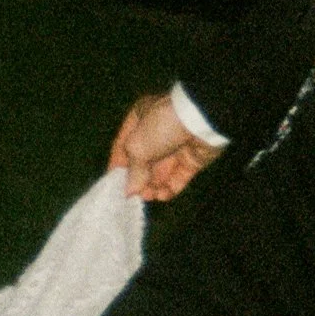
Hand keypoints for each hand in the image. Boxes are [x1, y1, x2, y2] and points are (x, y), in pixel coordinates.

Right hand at [108, 91, 223, 203]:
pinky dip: (169, 188)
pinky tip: (163, 195)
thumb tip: (129, 191)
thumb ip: (132, 171)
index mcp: (139, 119)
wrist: (201, 121)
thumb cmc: (161, 127)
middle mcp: (156, 132)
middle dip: (138, 180)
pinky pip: (177, 178)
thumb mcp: (137, 146)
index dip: (117, 166)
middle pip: (142, 162)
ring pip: (160, 173)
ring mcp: (175, 146)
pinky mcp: (191, 160)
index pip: (123, 145)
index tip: (113, 186)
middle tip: (135, 196)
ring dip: (153, 187)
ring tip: (150, 196)